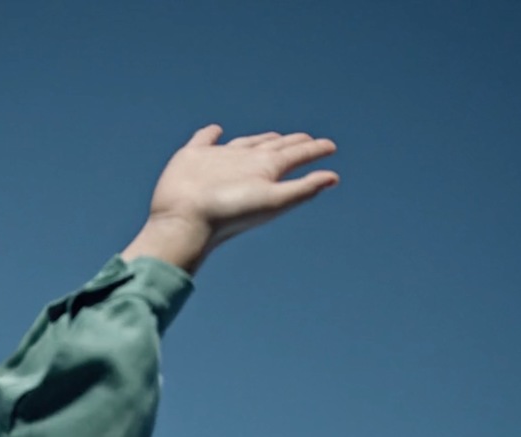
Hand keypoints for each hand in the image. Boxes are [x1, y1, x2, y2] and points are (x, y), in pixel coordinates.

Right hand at [121, 125, 339, 273]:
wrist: (186, 221)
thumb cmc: (229, 214)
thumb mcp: (273, 201)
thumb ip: (303, 188)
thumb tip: (334, 178)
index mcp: (265, 171)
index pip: (295, 156)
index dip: (314, 150)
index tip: (330, 147)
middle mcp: (245, 164)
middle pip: (274, 148)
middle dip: (291, 143)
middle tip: (306, 139)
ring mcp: (219, 160)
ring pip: (244, 143)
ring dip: (259, 139)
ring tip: (272, 138)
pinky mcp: (193, 157)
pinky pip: (203, 139)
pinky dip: (209, 134)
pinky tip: (215, 131)